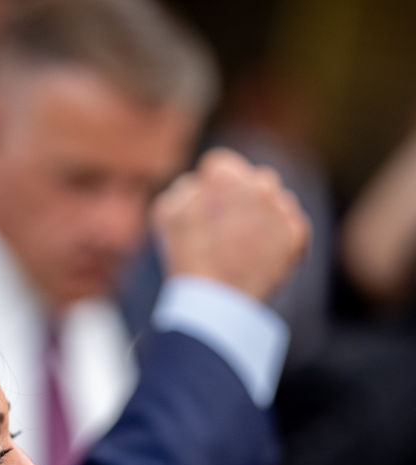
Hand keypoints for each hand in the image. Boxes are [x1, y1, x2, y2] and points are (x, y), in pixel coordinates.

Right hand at [151, 148, 309, 301]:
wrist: (215, 298)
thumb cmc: (185, 255)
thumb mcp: (166, 212)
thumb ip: (186, 188)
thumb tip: (202, 185)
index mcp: (225, 176)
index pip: (220, 165)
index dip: (209, 186)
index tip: (206, 208)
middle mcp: (259, 184)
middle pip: (253, 180)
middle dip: (241, 197)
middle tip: (226, 228)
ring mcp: (282, 208)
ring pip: (275, 201)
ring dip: (262, 215)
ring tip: (243, 245)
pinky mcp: (298, 234)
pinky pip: (290, 226)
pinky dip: (278, 238)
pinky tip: (260, 256)